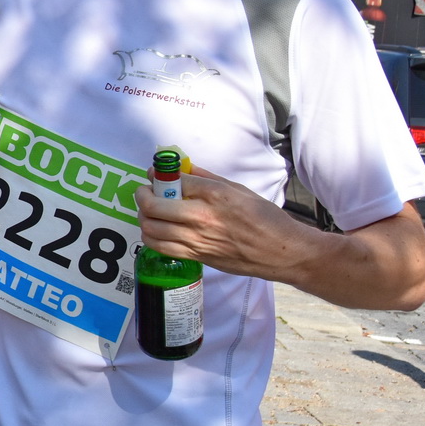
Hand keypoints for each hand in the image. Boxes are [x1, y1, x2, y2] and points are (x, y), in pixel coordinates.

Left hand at [136, 165, 307, 278]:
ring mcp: (196, 240)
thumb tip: (183, 169)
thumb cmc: (264, 218)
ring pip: (151, 228)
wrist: (281, 251)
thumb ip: (207, 178)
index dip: (158, 175)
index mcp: (215, 195)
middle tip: (146, 192)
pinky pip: (160, 247)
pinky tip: (157, 229)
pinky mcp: (196, 256)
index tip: (154, 174)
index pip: (174, 181)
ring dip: (143, 216)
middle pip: (153, 205)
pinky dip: (151, 236)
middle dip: (143, 195)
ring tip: (149, 210)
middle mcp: (201, 217)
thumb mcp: (238, 189)